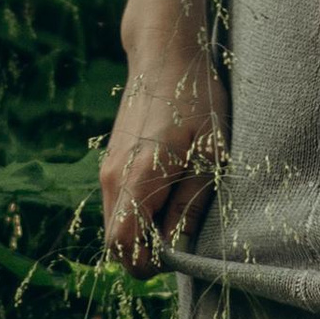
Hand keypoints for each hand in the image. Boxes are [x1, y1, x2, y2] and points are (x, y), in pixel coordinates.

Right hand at [102, 33, 227, 274]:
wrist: (164, 55)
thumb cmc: (195, 99)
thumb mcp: (211, 151)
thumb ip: (192, 201)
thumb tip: (179, 247)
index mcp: (137, 176)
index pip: (124, 245)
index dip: (148, 262)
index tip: (180, 253)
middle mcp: (113, 177)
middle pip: (116, 242)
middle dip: (146, 252)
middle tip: (183, 233)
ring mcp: (108, 170)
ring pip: (116, 224)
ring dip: (143, 232)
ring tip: (180, 208)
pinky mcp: (111, 163)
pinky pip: (119, 205)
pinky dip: (138, 213)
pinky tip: (169, 191)